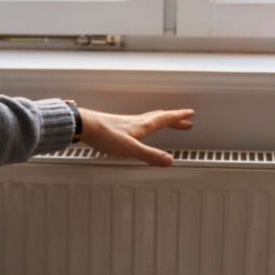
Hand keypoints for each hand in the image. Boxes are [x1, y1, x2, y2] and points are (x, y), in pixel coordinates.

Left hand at [78, 107, 194, 166]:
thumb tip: (169, 161)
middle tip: (184, 121)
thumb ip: (149, 155)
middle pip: (159, 118)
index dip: (178, 117)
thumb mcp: (131, 148)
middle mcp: (136, 122)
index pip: (165, 119)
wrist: (84, 126)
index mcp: (142, 125)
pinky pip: (138, 123)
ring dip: (161, 120)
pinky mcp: (116, 127)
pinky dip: (146, 124)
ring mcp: (126, 124)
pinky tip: (138, 130)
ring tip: (165, 123)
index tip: (190, 114)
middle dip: (173, 119)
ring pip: (149, 119)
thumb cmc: (104, 134)